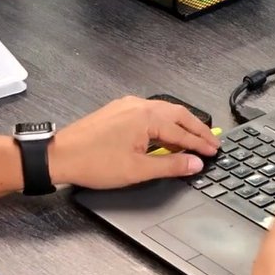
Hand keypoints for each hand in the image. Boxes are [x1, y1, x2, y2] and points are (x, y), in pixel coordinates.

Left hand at [49, 96, 219, 188]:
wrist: (59, 156)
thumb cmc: (93, 162)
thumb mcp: (137, 170)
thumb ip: (170, 165)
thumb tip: (194, 163)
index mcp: (146, 117)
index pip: (182, 132)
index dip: (200, 144)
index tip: (214, 152)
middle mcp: (138, 105)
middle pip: (177, 114)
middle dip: (196, 129)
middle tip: (211, 143)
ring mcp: (126, 106)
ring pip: (163, 111)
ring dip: (181, 124)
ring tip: (194, 138)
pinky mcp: (117, 111)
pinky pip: (149, 112)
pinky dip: (164, 122)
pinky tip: (166, 133)